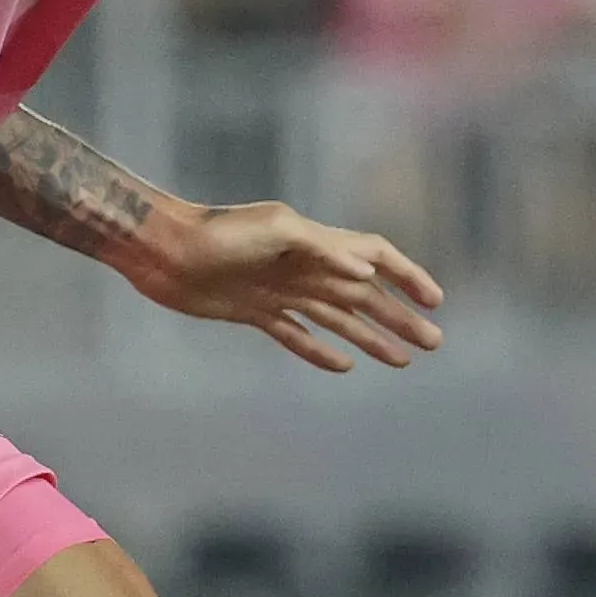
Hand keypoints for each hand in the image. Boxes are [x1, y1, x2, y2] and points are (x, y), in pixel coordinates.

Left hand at [120, 200, 447, 372]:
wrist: (161, 250)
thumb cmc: (216, 233)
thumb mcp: (274, 231)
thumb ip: (321, 249)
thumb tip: (367, 270)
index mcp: (315, 242)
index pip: (375, 257)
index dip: (407, 276)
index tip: (434, 301)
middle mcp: (303, 266)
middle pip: (364, 295)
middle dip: (399, 317)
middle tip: (434, 343)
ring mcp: (280, 290)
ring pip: (337, 318)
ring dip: (371, 337)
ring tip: (403, 360)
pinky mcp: (254, 311)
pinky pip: (297, 334)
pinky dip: (321, 350)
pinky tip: (345, 365)